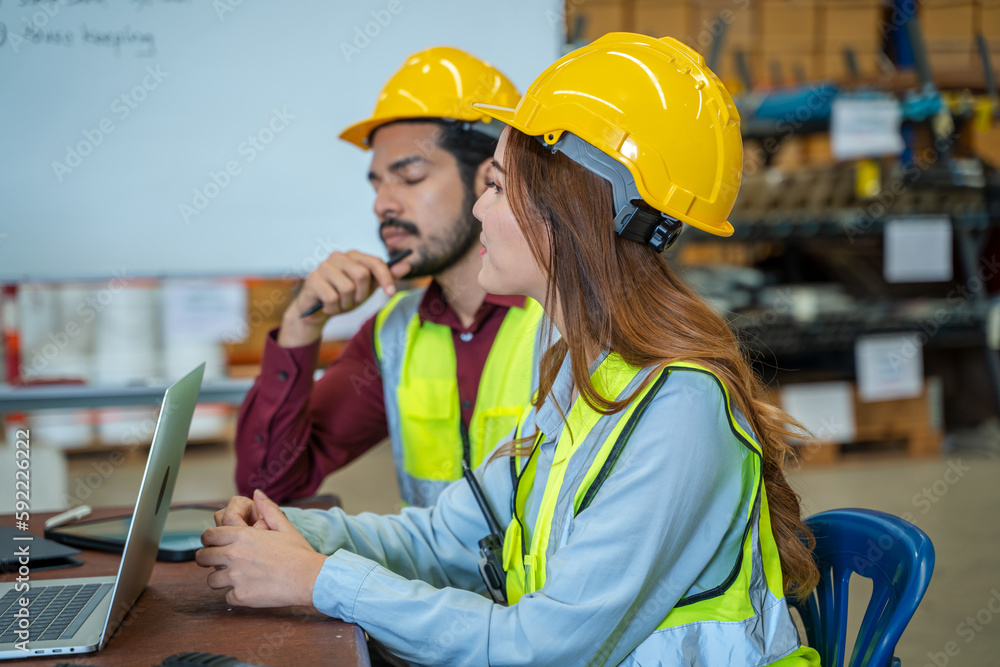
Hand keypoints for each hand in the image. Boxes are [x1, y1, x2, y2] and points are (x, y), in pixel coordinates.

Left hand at [197, 490, 326, 607]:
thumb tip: (257, 494)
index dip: (208, 539)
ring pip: (211, 580)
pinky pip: (227, 597)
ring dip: (220, 579)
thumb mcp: (285, 527)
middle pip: (203, 557)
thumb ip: (268, 509)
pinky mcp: (240, 596)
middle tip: (216, 562)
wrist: (309, 578)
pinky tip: (248, 590)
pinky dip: (235, 595)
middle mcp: (234, 555)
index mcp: (242, 536)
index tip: (212, 543)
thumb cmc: (299, 553)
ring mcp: (235, 577)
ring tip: (233, 578)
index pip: (209, 535)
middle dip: (207, 558)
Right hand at [278, 250, 411, 346]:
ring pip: (347, 288)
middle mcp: (338, 256)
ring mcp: (323, 266)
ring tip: (339, 304)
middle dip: (361, 294)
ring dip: (346, 304)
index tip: (391, 293)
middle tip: (353, 301)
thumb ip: (386, 277)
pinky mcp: (313, 280)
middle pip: (362, 275)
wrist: (318, 312)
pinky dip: (333, 308)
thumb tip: (406, 265)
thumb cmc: (345, 297)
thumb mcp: (368, 288)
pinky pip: (332, 298)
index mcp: (353, 256)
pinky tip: (327, 306)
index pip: (375, 262)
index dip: (385, 278)